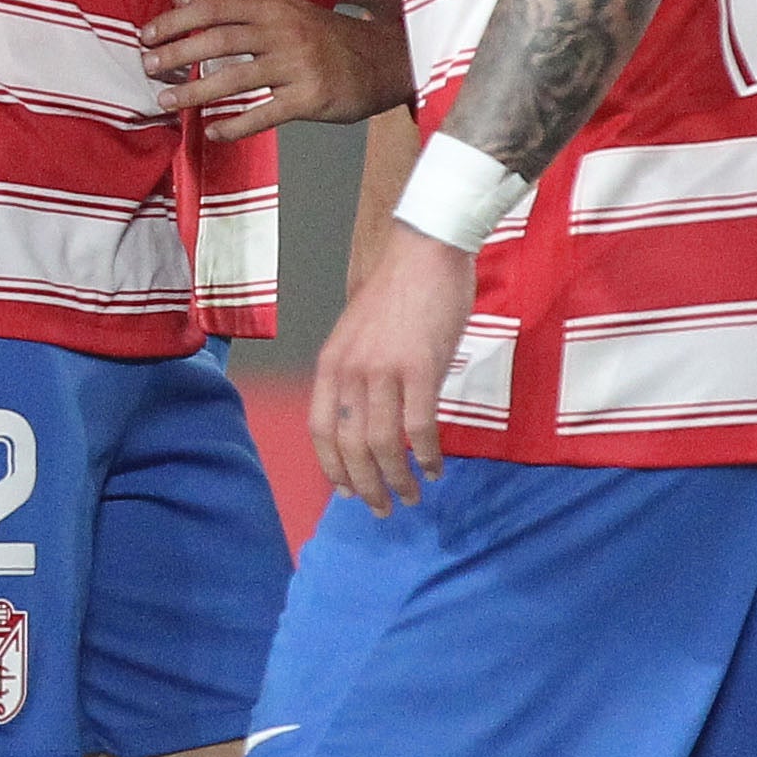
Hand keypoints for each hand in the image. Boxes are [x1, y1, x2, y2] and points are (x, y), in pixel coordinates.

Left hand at [145, 0, 408, 138]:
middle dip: (176, 53)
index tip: (146, 35)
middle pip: (218, 40)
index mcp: (274, 7)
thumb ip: (233, 10)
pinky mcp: (311, 98)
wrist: (387, 60)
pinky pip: (264, 114)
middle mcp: (284, 31)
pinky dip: (234, 125)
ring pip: (235, 78)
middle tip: (147, 67)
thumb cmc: (327, 37)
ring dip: (194, 92)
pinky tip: (211, 131)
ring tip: (166, 101)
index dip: (176, 20)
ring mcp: (298, 65)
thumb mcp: (284, 12)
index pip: (215, 8)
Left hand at [313, 222, 468, 514]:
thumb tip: (365, 417)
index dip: (333, 467)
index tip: (347, 491)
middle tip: (384, 507)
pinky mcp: (420, 368)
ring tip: (412, 495)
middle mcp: (350, 371)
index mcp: (331, 363)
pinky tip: (436, 468)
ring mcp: (383, 370)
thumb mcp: (360, 334)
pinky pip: (420, 427)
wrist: (426, 249)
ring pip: (384, 443)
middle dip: (367, 485)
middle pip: (350, 446)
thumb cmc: (399, 291)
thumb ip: (358, 373)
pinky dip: (427, 455)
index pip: (320, 429)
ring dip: (398, 478)